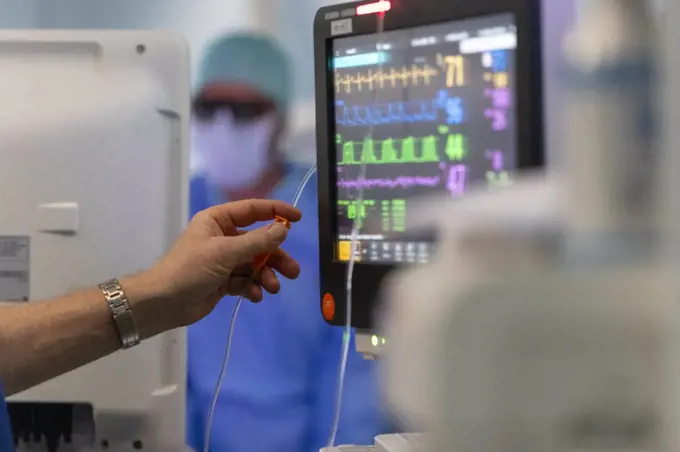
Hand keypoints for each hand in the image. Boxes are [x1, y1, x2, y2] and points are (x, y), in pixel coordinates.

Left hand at [125, 199, 301, 337]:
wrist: (164, 303)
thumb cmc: (191, 269)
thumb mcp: (226, 252)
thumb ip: (257, 241)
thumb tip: (284, 229)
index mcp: (218, 220)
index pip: (253, 210)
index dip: (277, 212)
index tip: (298, 218)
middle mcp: (223, 237)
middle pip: (259, 242)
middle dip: (275, 257)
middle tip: (293, 271)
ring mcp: (223, 260)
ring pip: (255, 263)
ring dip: (266, 275)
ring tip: (273, 288)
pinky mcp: (224, 281)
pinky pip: (246, 280)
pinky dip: (253, 287)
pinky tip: (256, 296)